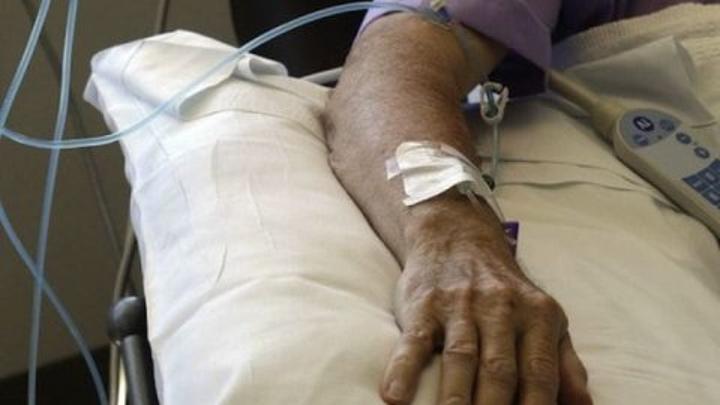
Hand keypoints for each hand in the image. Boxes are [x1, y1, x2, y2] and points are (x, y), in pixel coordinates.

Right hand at [379, 197, 591, 404]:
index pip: (540, 374)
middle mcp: (500, 308)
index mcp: (536, 317)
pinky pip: (414, 339)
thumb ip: (564, 363)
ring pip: (461, 357)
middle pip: (500, 370)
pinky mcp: (424, 304)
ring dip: (456, 398)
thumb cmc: (503, 290)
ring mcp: (459, 305)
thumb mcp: (542, 317)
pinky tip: (395, 396)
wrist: (458, 236)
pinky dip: (403, 368)